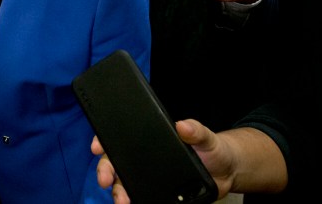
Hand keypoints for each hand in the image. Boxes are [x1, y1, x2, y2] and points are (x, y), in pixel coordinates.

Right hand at [91, 121, 231, 202]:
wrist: (225, 172)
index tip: (96, 146)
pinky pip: (139, 197)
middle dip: (105, 170)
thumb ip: (196, 131)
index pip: (119, 136)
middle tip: (105, 179)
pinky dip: (133, 201)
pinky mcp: (155, 192)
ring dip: (118, 191)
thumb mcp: (206, 136)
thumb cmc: (212, 148)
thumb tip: (183, 126)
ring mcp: (148, 176)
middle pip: (116, 162)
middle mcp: (143, 157)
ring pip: (123, 183)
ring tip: (122, 200)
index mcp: (149, 138)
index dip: (103, 140)